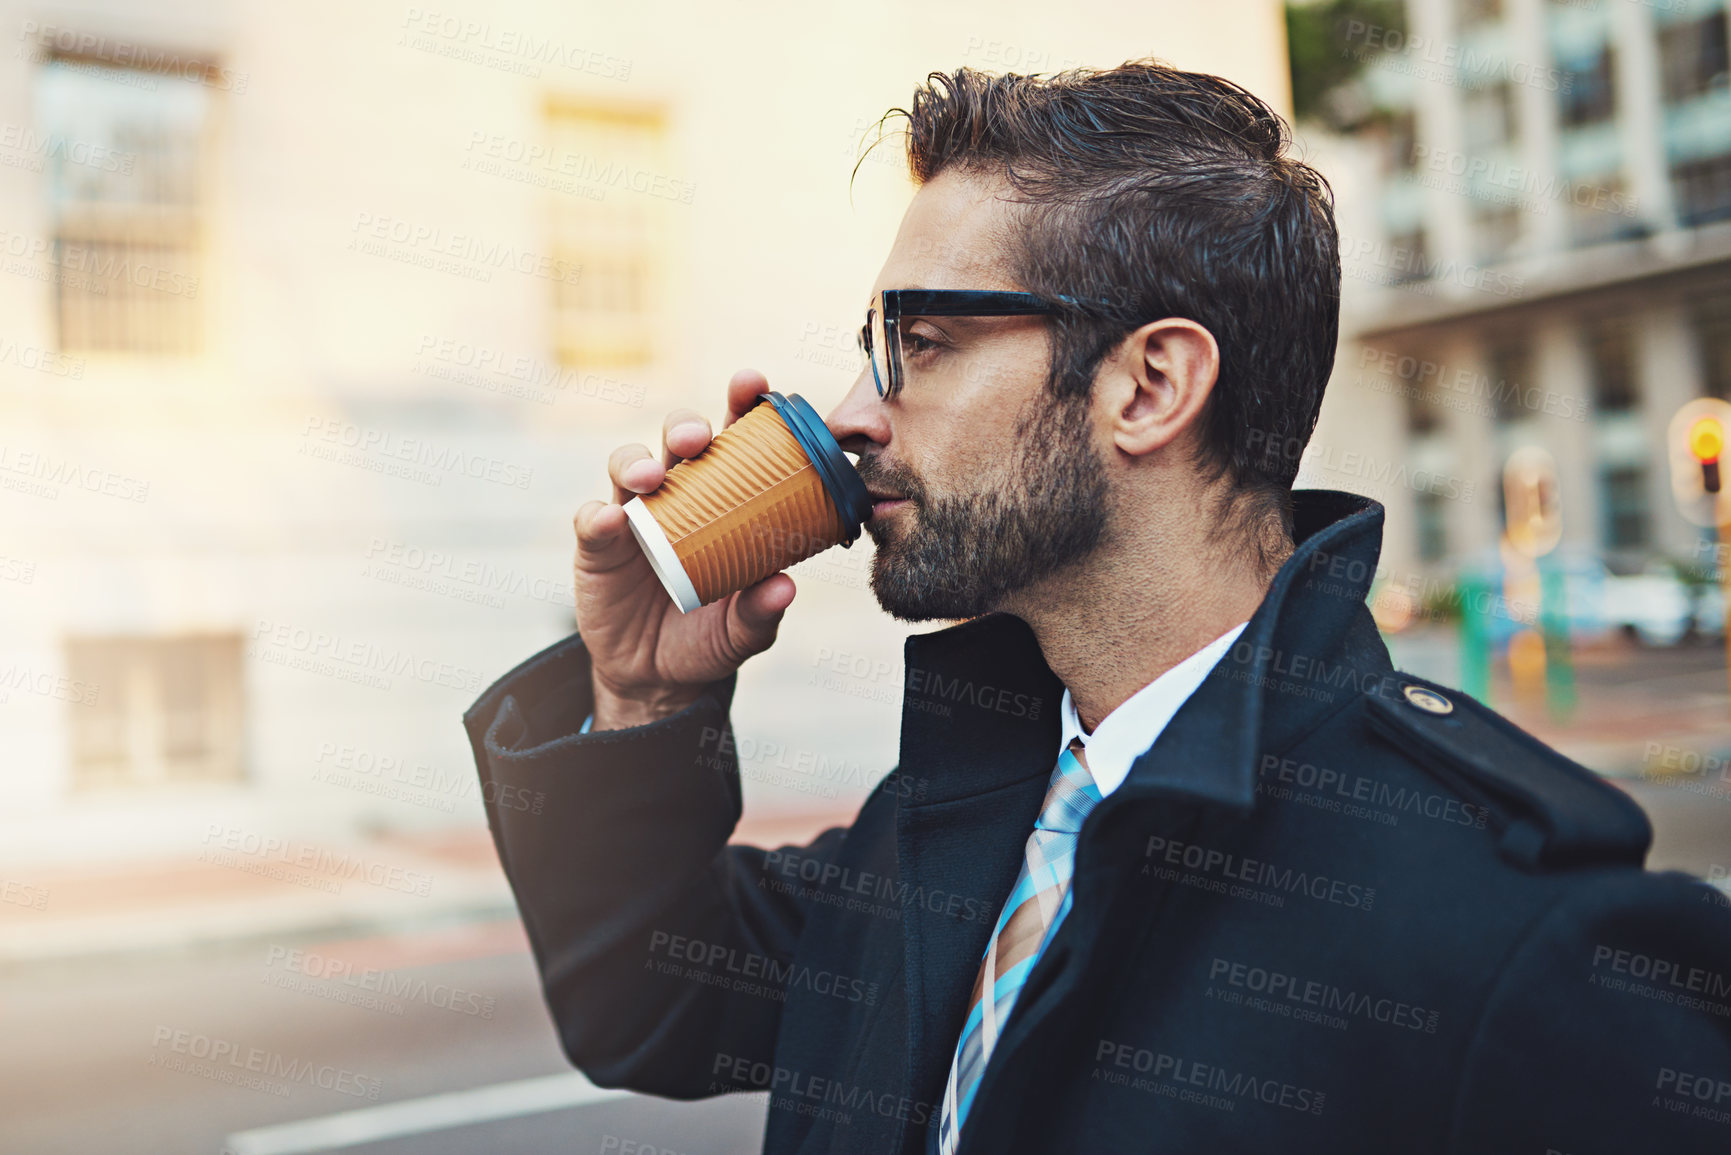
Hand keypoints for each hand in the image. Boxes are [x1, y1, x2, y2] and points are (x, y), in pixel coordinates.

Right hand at [575, 369, 797, 729]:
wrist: (659, 677)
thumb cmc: (711, 634)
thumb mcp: (744, 631)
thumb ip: (762, 611)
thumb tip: (784, 587)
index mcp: (724, 498)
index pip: (735, 441)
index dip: (743, 406)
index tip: (753, 384)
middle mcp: (678, 494)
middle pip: (678, 442)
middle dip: (686, 426)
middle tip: (699, 437)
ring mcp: (634, 516)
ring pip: (628, 465)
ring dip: (637, 463)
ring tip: (652, 478)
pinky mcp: (596, 547)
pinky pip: (590, 522)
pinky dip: (597, 517)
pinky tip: (610, 522)